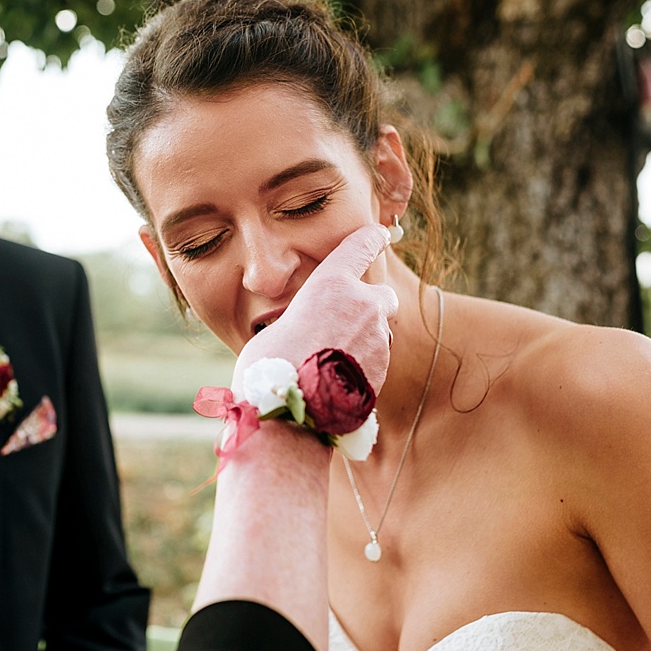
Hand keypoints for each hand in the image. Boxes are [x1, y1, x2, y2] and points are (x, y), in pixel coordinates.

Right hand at [234, 225, 397, 394]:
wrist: (288, 416)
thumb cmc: (268, 368)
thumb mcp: (276, 328)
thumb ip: (302, 319)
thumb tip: (306, 329)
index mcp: (331, 284)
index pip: (360, 246)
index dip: (371, 238)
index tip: (379, 234)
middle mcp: (362, 305)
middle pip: (382, 295)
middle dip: (371, 305)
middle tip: (346, 321)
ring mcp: (377, 339)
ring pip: (380, 332)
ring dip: (364, 339)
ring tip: (331, 359)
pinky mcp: (382, 370)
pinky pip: (376, 361)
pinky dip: (361, 366)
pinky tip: (334, 381)